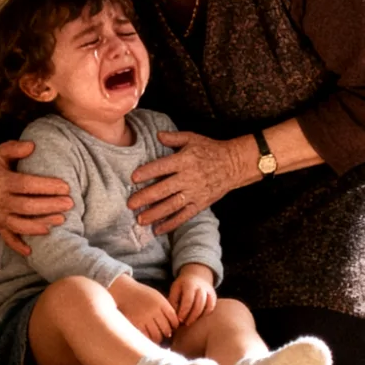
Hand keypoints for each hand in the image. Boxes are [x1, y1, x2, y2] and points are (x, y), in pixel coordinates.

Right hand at [0, 140, 71, 255]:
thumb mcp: (2, 151)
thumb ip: (15, 147)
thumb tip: (31, 146)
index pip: (25, 184)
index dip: (46, 186)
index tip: (65, 187)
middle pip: (25, 206)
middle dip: (49, 206)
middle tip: (70, 204)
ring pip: (19, 224)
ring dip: (40, 224)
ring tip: (61, 220)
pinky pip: (8, 238)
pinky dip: (19, 245)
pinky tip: (33, 250)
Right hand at [111, 275, 179, 343]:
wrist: (125, 292)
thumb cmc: (142, 294)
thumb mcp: (156, 296)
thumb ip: (165, 307)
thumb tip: (175, 322)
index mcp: (161, 303)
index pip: (173, 318)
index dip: (175, 325)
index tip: (174, 327)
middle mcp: (154, 311)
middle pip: (166, 328)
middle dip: (168, 333)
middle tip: (166, 334)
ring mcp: (144, 318)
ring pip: (157, 335)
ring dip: (159, 338)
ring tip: (158, 337)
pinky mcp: (136, 324)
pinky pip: (146, 336)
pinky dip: (149, 339)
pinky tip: (149, 338)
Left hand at [129, 131, 247, 234]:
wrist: (234, 164)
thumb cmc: (210, 149)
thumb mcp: (192, 138)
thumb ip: (173, 138)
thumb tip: (157, 135)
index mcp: (185, 160)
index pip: (162, 167)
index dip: (148, 172)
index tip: (133, 178)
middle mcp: (188, 178)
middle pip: (164, 189)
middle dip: (146, 197)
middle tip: (130, 204)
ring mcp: (195, 193)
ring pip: (172, 205)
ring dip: (155, 213)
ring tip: (140, 220)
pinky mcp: (201, 204)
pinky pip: (185, 215)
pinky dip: (171, 224)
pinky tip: (158, 229)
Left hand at [169, 265, 218, 326]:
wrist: (197, 276)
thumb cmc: (183, 285)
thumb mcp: (175, 289)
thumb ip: (173, 301)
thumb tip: (174, 316)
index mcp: (189, 284)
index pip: (188, 300)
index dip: (184, 312)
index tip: (179, 320)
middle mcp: (201, 287)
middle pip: (199, 304)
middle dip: (192, 316)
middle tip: (185, 323)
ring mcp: (209, 291)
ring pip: (207, 306)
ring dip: (199, 317)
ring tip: (191, 322)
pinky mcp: (213, 296)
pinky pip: (211, 308)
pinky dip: (206, 315)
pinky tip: (198, 318)